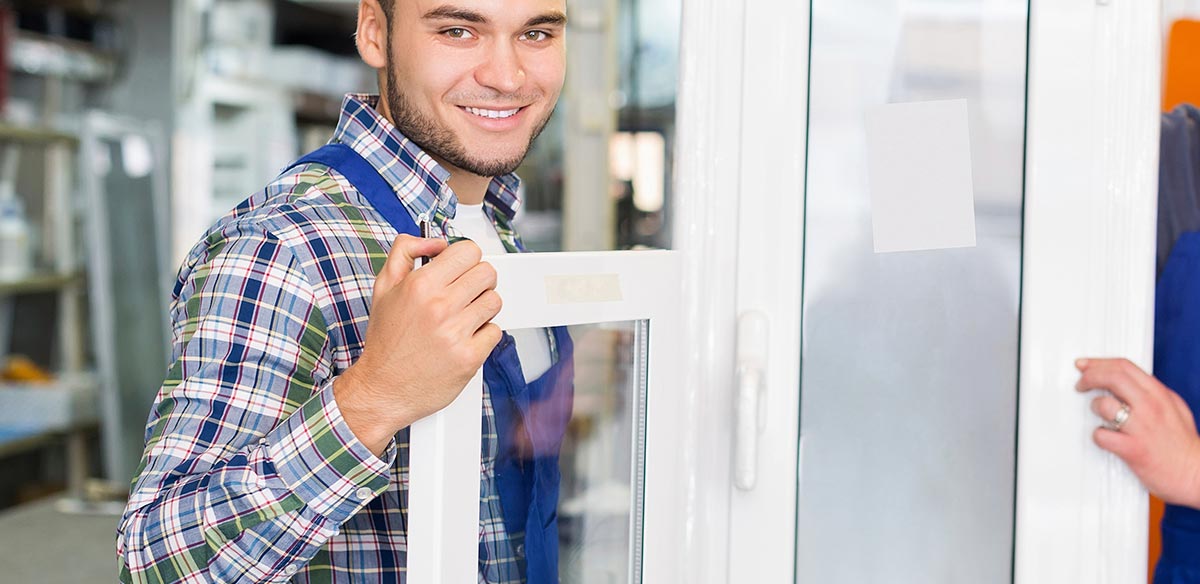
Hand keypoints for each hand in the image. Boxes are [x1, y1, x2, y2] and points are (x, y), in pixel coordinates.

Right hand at [335, 235, 502, 455]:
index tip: (460, 269)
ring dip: (482, 307)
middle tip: (464, 293)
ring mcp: (457, 333)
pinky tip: (464, 338)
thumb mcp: (383, 287)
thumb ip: (405, 251)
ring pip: (495, 301)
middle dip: (477, 281)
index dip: (466, 258)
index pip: (469, 251)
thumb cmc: (386, 341)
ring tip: (464, 316)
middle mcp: (440, 307)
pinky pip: (495, 331)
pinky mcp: (470, 358)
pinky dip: (484, 334)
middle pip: (488, 273)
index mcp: (420, 285)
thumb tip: (436, 241)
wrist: (382, 389)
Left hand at [1075, 358, 1199, 508]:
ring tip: (1099, 414)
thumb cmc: (1182, 445)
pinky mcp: (1133, 449)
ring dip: (1095, 407)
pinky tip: (1105, 438)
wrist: (1195, 474)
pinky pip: (1103, 435)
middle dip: (1089, 377)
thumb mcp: (1174, 408)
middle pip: (1112, 377)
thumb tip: (1127, 382)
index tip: (1085, 366)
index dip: (1099, 363)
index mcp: (1159, 394)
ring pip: (1104, 404)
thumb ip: (1151, 393)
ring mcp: (1141, 428)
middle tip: (1081, 385)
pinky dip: (1098, 436)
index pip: (1124, 366)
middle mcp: (1150, 407)